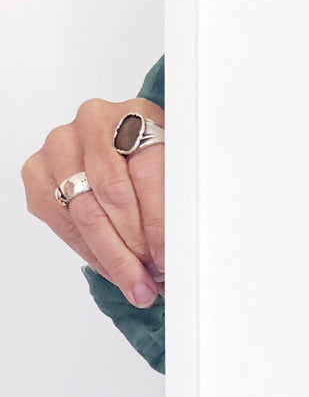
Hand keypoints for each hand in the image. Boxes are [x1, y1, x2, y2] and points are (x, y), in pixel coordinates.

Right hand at [21, 96, 164, 307]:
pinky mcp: (38, 171)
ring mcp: (60, 145)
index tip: (166, 256)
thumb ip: (181, 198)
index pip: (145, 171)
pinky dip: (89, 252)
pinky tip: (111, 268)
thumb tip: (180, 249)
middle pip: (111, 193)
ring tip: (134, 283)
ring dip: (112, 256)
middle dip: (133, 246)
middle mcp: (93, 122)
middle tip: (150, 279)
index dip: (157, 220)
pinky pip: (61, 221)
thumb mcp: (179, 168)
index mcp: (136, 113)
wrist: (120, 146)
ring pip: (84, 211)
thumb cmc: (154, 161)